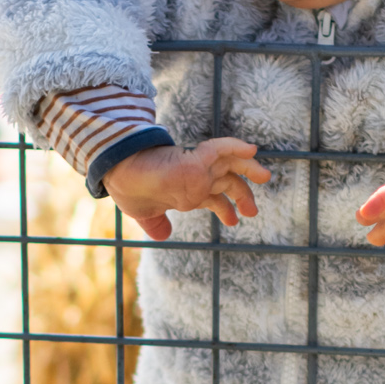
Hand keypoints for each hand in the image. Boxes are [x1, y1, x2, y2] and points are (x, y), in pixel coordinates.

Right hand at [102, 136, 272, 243]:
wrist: (119, 174)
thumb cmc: (128, 188)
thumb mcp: (143, 213)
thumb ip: (156, 223)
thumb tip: (164, 236)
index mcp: (185, 188)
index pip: (212, 196)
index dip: (225, 207)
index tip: (235, 220)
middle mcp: (194, 178)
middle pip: (226, 182)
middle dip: (242, 194)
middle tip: (253, 211)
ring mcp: (196, 169)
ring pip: (230, 165)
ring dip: (249, 169)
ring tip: (265, 177)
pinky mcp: (194, 161)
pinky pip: (221, 150)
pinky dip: (236, 148)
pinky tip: (251, 150)